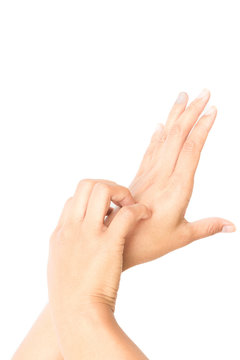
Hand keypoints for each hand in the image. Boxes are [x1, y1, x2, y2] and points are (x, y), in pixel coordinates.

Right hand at [47, 180, 150, 315]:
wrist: (78, 316)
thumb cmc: (70, 295)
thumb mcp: (60, 264)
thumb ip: (68, 245)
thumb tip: (80, 236)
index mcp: (61, 232)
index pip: (72, 198)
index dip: (92, 199)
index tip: (106, 211)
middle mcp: (73, 227)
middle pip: (86, 184)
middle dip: (107, 185)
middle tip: (121, 201)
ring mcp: (89, 234)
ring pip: (103, 190)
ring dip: (121, 192)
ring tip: (131, 205)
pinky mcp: (109, 244)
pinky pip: (126, 213)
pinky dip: (140, 209)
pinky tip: (146, 215)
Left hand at [107, 89, 235, 268]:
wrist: (114, 241)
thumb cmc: (148, 243)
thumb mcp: (182, 236)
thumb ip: (206, 227)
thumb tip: (231, 226)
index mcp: (176, 188)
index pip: (191, 150)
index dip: (202, 128)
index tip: (212, 110)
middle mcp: (161, 176)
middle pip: (178, 136)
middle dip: (192, 112)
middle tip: (204, 92)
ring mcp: (148, 174)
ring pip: (163, 138)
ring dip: (174, 116)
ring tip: (183, 97)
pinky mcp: (138, 177)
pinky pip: (150, 150)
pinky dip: (157, 135)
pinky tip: (159, 125)